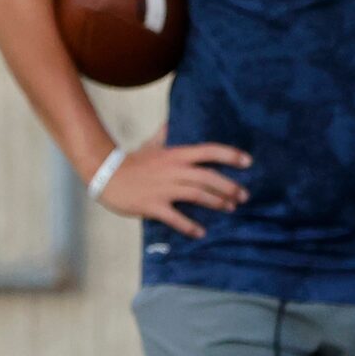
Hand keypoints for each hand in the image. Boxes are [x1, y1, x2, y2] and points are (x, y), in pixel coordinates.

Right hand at [94, 133, 251, 238]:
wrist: (106, 175)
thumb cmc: (131, 161)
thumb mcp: (151, 144)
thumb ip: (165, 134)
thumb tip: (173, 122)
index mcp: (175, 155)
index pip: (208, 151)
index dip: (230, 156)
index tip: (248, 162)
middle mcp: (173, 170)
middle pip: (208, 177)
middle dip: (229, 186)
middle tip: (243, 195)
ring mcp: (163, 188)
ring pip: (197, 195)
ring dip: (216, 202)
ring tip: (230, 208)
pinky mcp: (153, 205)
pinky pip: (176, 218)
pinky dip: (190, 226)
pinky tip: (200, 233)